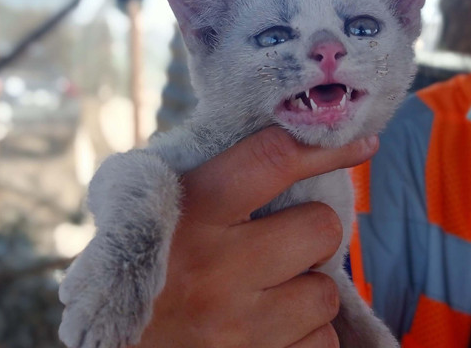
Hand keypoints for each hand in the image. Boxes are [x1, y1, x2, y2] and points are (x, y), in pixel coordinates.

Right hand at [134, 127, 378, 347]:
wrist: (111, 347)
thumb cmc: (137, 270)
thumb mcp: (151, 215)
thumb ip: (209, 182)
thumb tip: (290, 149)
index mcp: (189, 213)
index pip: (273, 161)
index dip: (325, 147)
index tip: (360, 142)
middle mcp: (215, 269)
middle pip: (321, 228)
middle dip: (311, 234)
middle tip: (282, 244)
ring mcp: (237, 326)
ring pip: (326, 292)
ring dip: (306, 290)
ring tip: (266, 295)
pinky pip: (322, 343)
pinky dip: (305, 336)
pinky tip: (269, 331)